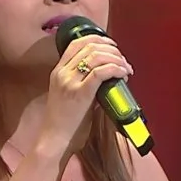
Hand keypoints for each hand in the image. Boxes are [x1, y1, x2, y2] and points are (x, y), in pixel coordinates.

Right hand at [38, 34, 132, 155]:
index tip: (112, 45)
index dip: (98, 39)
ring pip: (97, 56)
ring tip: (125, 68)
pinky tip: (122, 73)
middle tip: (123, 60)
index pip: (77, 43)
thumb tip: (106, 79)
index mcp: (58, 72)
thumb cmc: (63, 124)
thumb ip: (83, 84)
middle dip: (112, 49)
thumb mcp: (68, 97)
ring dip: (116, 58)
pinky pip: (101, 72)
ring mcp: (70, 82)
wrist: (54, 141)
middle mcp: (63, 73)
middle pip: (90, 46)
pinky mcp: (80, 93)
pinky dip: (115, 68)